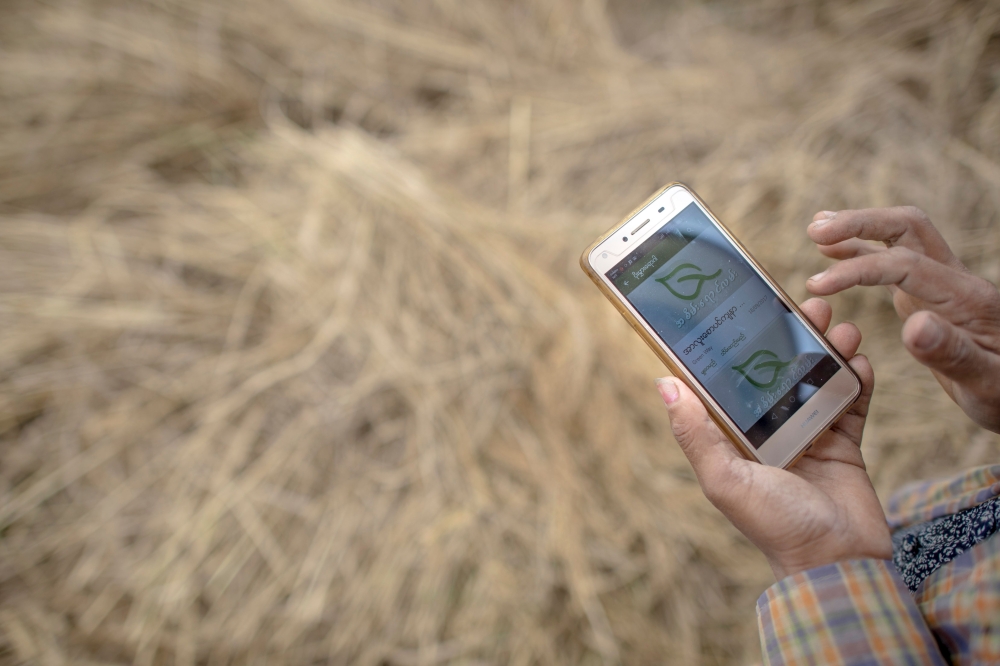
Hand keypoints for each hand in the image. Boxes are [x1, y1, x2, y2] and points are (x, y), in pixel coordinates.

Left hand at [657, 299, 890, 579]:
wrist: (837, 562)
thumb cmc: (774, 524)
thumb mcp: (725, 478)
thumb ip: (695, 432)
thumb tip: (663, 382)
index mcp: (734, 435)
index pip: (731, 378)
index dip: (737, 342)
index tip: (745, 305)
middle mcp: (767, 429)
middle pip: (778, 369)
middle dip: (792, 335)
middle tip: (806, 304)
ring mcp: (808, 433)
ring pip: (816, 378)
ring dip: (829, 350)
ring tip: (841, 327)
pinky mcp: (844, 443)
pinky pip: (851, 402)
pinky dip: (857, 379)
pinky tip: (861, 360)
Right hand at [807, 206, 999, 432]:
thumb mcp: (985, 382)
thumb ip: (951, 353)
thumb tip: (914, 326)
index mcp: (965, 298)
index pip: (904, 265)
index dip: (857, 270)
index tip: (819, 286)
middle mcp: (953, 280)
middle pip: (906, 227)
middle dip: (859, 223)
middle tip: (815, 230)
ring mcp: (941, 284)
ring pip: (900, 236)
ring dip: (858, 228)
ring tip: (816, 230)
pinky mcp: (929, 295)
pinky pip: (894, 259)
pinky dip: (861, 250)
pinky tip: (834, 253)